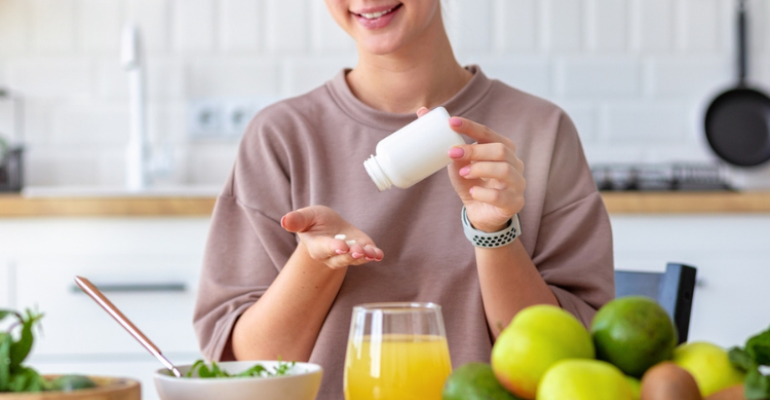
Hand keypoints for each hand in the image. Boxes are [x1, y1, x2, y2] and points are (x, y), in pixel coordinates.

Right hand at [281, 205, 383, 268]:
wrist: (329, 227)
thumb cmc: (314, 222)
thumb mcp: (305, 217)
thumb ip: (297, 220)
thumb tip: (284, 220)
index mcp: (317, 247)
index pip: (325, 249)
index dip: (333, 248)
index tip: (341, 246)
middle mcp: (332, 255)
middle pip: (342, 258)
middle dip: (350, 255)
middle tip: (357, 251)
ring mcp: (348, 255)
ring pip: (356, 259)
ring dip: (364, 256)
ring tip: (371, 252)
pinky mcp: (362, 251)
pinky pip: (368, 256)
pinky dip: (374, 255)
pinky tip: (379, 254)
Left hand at [417, 108, 525, 232]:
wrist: (480, 212)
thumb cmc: (472, 182)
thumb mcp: (459, 163)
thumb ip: (448, 143)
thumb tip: (422, 112)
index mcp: (503, 148)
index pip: (488, 133)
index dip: (471, 127)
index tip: (451, 123)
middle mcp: (515, 163)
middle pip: (500, 150)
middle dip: (475, 150)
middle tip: (452, 153)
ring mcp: (517, 183)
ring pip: (504, 170)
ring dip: (480, 169)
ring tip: (463, 173)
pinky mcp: (514, 203)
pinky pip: (501, 196)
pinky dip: (484, 194)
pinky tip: (472, 193)